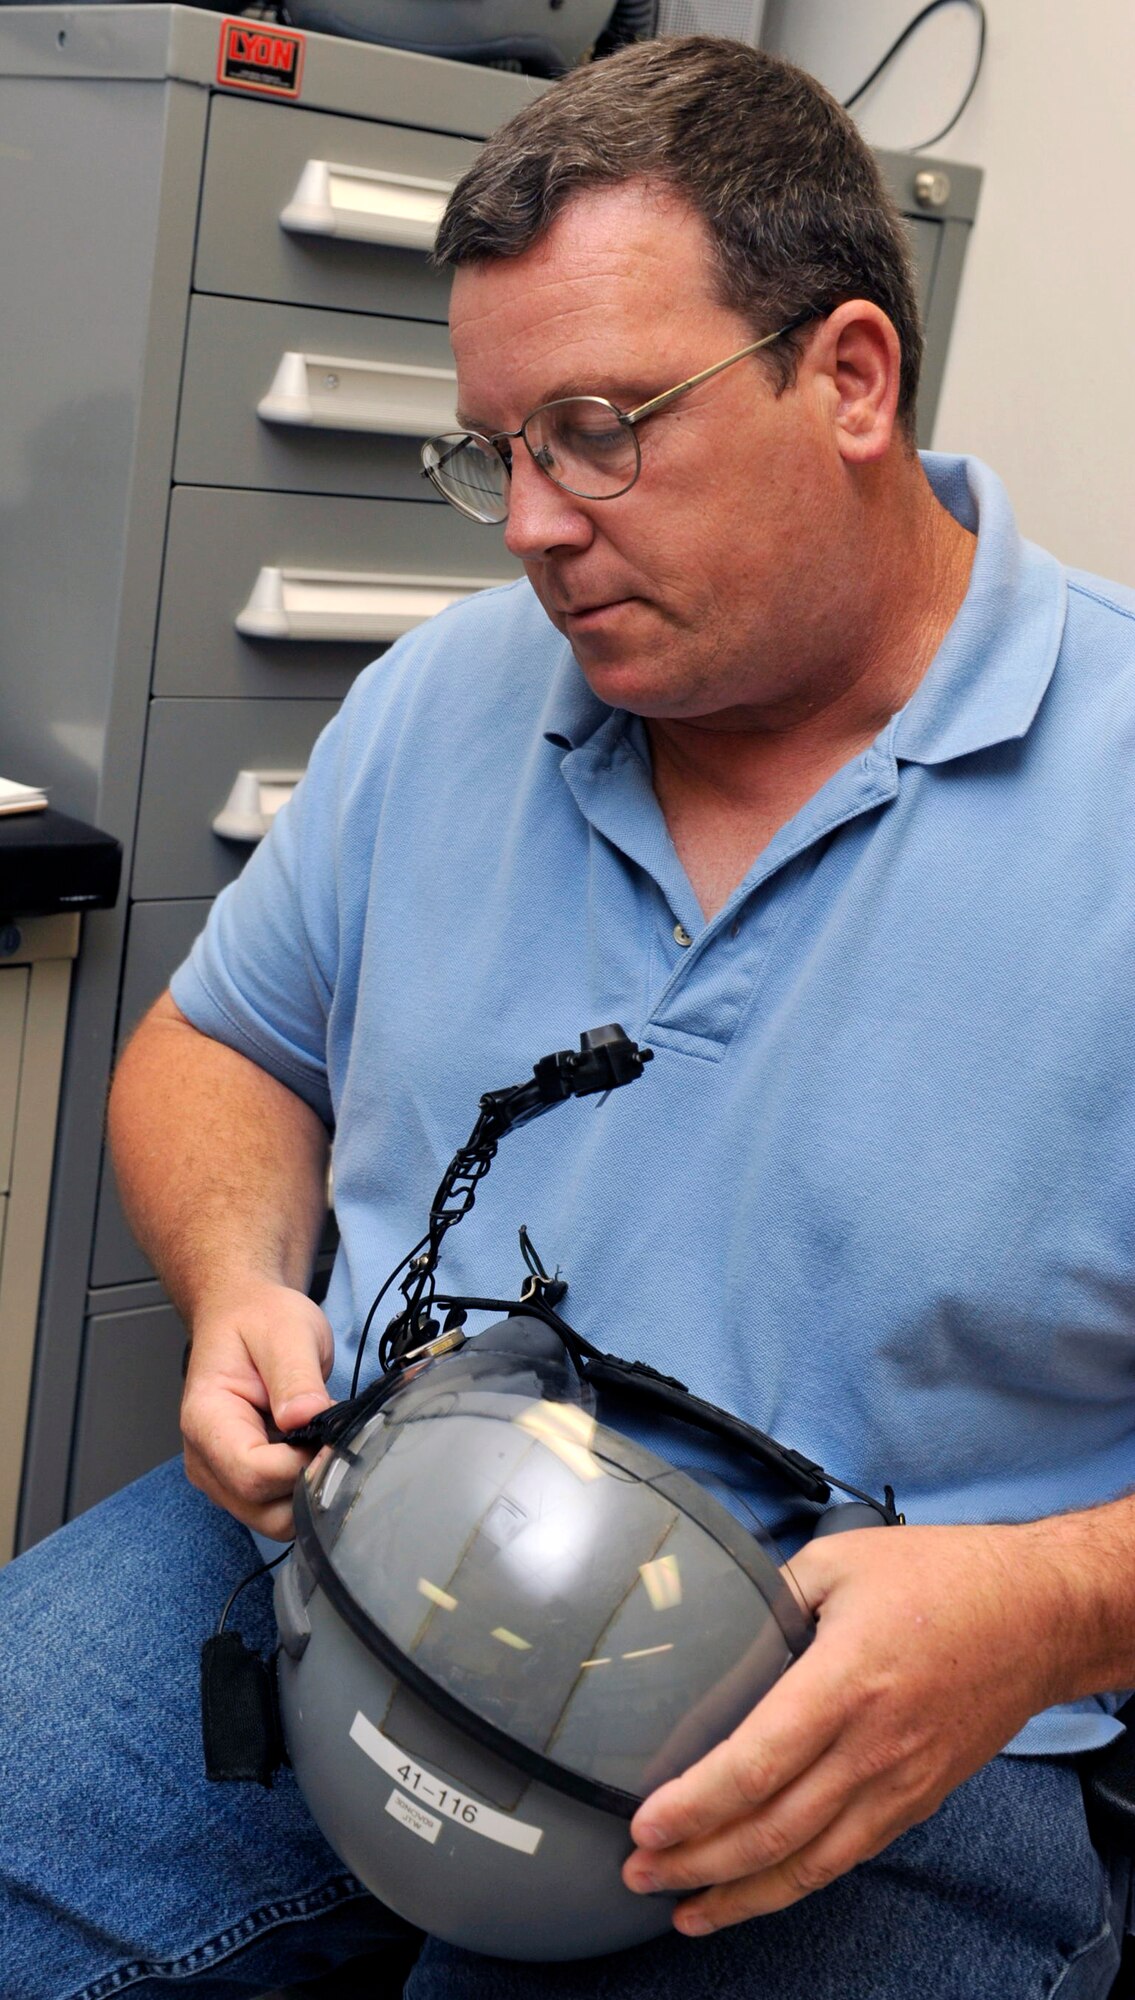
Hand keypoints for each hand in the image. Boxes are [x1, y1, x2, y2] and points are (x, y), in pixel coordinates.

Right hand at [181, 1278, 334, 1538]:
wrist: (243, 1316)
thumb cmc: (258, 1320)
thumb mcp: (284, 1332)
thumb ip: (295, 1377)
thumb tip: (308, 1419)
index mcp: (206, 1420)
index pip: (253, 1474)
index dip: (302, 1465)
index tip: (336, 1437)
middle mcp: (205, 1460)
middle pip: (264, 1510)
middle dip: (309, 1485)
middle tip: (337, 1442)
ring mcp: (222, 1478)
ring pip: (273, 1520)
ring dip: (309, 1492)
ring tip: (325, 1443)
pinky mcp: (242, 1484)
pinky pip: (278, 1509)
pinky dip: (304, 1491)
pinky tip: (316, 1452)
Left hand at [622, 1522, 1063, 1934]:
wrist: (1036, 1615)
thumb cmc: (943, 1578)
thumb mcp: (841, 1562)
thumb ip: (771, 1595)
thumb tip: (714, 1619)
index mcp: (845, 1681)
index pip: (756, 1765)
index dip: (694, 1805)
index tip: (645, 1823)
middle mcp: (872, 1747)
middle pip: (772, 1830)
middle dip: (697, 1862)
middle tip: (639, 1872)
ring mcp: (899, 1782)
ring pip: (809, 1863)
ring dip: (740, 1894)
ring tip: (684, 1909)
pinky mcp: (918, 1799)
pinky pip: (848, 1857)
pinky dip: (796, 1884)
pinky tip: (758, 1891)